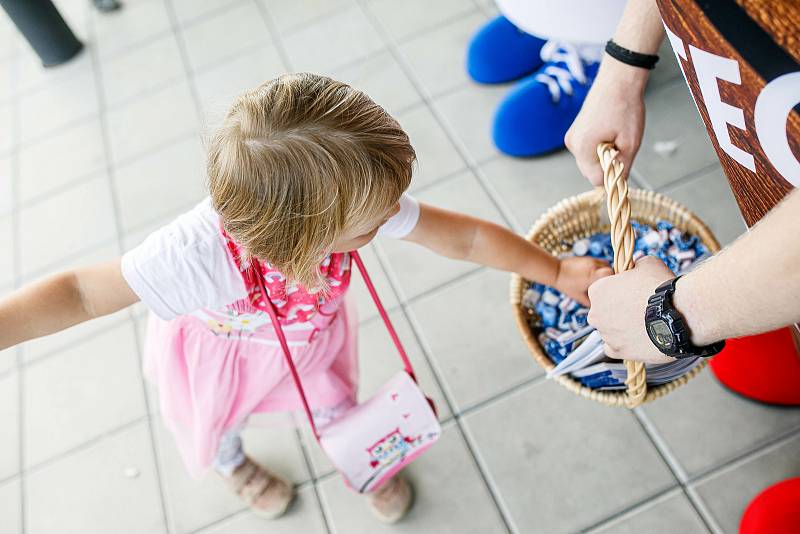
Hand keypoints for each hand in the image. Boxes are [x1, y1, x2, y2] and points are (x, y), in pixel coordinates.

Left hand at [555, 257, 612, 306]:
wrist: (555, 271)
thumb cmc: (567, 286)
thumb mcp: (579, 297)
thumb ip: (591, 302)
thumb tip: (600, 306)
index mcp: (592, 275)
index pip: (610, 272)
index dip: (614, 279)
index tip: (612, 285)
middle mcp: (593, 266)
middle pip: (610, 268)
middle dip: (611, 276)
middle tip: (608, 284)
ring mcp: (591, 260)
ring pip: (606, 264)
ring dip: (606, 271)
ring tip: (601, 279)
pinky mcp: (588, 258)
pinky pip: (600, 262)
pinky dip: (601, 267)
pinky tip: (596, 274)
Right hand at [565, 59, 647, 185]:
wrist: (618, 80)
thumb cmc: (625, 107)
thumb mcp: (631, 142)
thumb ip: (623, 167)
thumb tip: (619, 184)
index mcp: (583, 147)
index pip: (596, 179)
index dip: (612, 175)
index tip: (623, 161)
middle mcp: (572, 144)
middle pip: (590, 172)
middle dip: (606, 166)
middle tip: (621, 146)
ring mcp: (572, 137)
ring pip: (588, 161)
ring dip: (603, 157)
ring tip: (615, 136)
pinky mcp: (575, 132)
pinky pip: (587, 151)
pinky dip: (598, 148)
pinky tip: (608, 132)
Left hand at [587, 256, 675, 362]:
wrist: (678, 314)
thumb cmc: (661, 287)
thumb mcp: (647, 263)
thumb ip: (636, 265)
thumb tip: (636, 267)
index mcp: (597, 290)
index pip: (604, 290)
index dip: (619, 290)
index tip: (633, 292)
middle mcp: (595, 314)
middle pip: (604, 311)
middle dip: (618, 310)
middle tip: (640, 309)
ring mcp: (605, 334)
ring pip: (610, 330)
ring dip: (623, 328)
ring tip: (645, 324)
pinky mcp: (618, 351)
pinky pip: (614, 348)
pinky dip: (623, 345)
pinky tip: (636, 338)